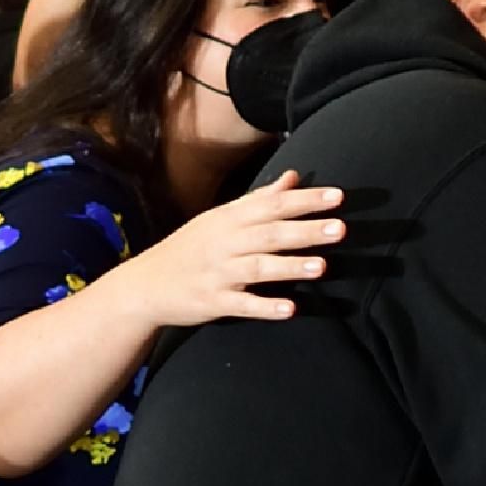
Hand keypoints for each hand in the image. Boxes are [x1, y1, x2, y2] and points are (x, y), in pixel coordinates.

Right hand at [125, 171, 345, 327]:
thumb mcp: (221, 218)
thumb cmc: (190, 248)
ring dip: (290, 266)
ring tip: (321, 266)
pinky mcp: (213, 302)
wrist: (146, 284)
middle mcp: (225, 243)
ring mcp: (219, 273)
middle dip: (305, 231)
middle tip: (340, 228)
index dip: (305, 200)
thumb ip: (259, 200)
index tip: (338, 197)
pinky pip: (242, 305)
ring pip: (258, 268)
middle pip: (270, 234)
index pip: (272, 205)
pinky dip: (265, 306)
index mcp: (230, 219)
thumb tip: (293, 177)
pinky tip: (289, 309)